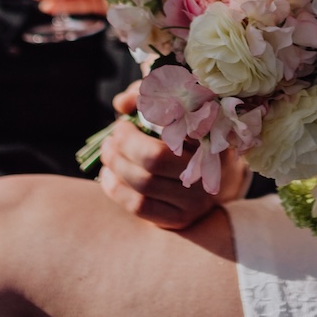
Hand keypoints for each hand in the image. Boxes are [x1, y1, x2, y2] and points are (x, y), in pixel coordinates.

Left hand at [97, 82, 248, 227]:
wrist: (208, 180)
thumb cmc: (182, 137)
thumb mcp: (169, 111)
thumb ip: (145, 98)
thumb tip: (122, 104)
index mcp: (210, 137)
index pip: (180, 124)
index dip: (148, 121)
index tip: (126, 119)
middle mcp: (208, 170)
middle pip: (155, 158)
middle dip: (124, 145)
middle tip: (113, 136)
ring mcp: (195, 199)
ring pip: (144, 184)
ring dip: (115, 165)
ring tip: (107, 151)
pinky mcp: (180, 218)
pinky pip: (139, 206)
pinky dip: (115, 189)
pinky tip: (107, 174)